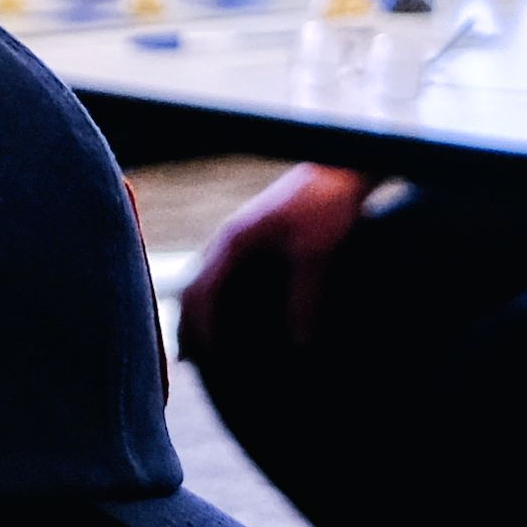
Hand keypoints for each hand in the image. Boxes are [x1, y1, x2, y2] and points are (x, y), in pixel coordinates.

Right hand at [174, 163, 370, 354]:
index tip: (207, 358)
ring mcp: (239, 232)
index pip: (203, 291)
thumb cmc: (327, 203)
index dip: (203, 327)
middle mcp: (228, 236)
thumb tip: (299, 343)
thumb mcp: (317, 254)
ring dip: (197, 308)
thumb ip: (305, 298)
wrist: (341, 166)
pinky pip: (221, 269)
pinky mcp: (254, 233)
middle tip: (185, 360)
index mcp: (235, 239)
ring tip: (195, 343)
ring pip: (203, 276)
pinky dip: (215, 294)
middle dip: (186, 322)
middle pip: (192, 285)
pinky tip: (226, 310)